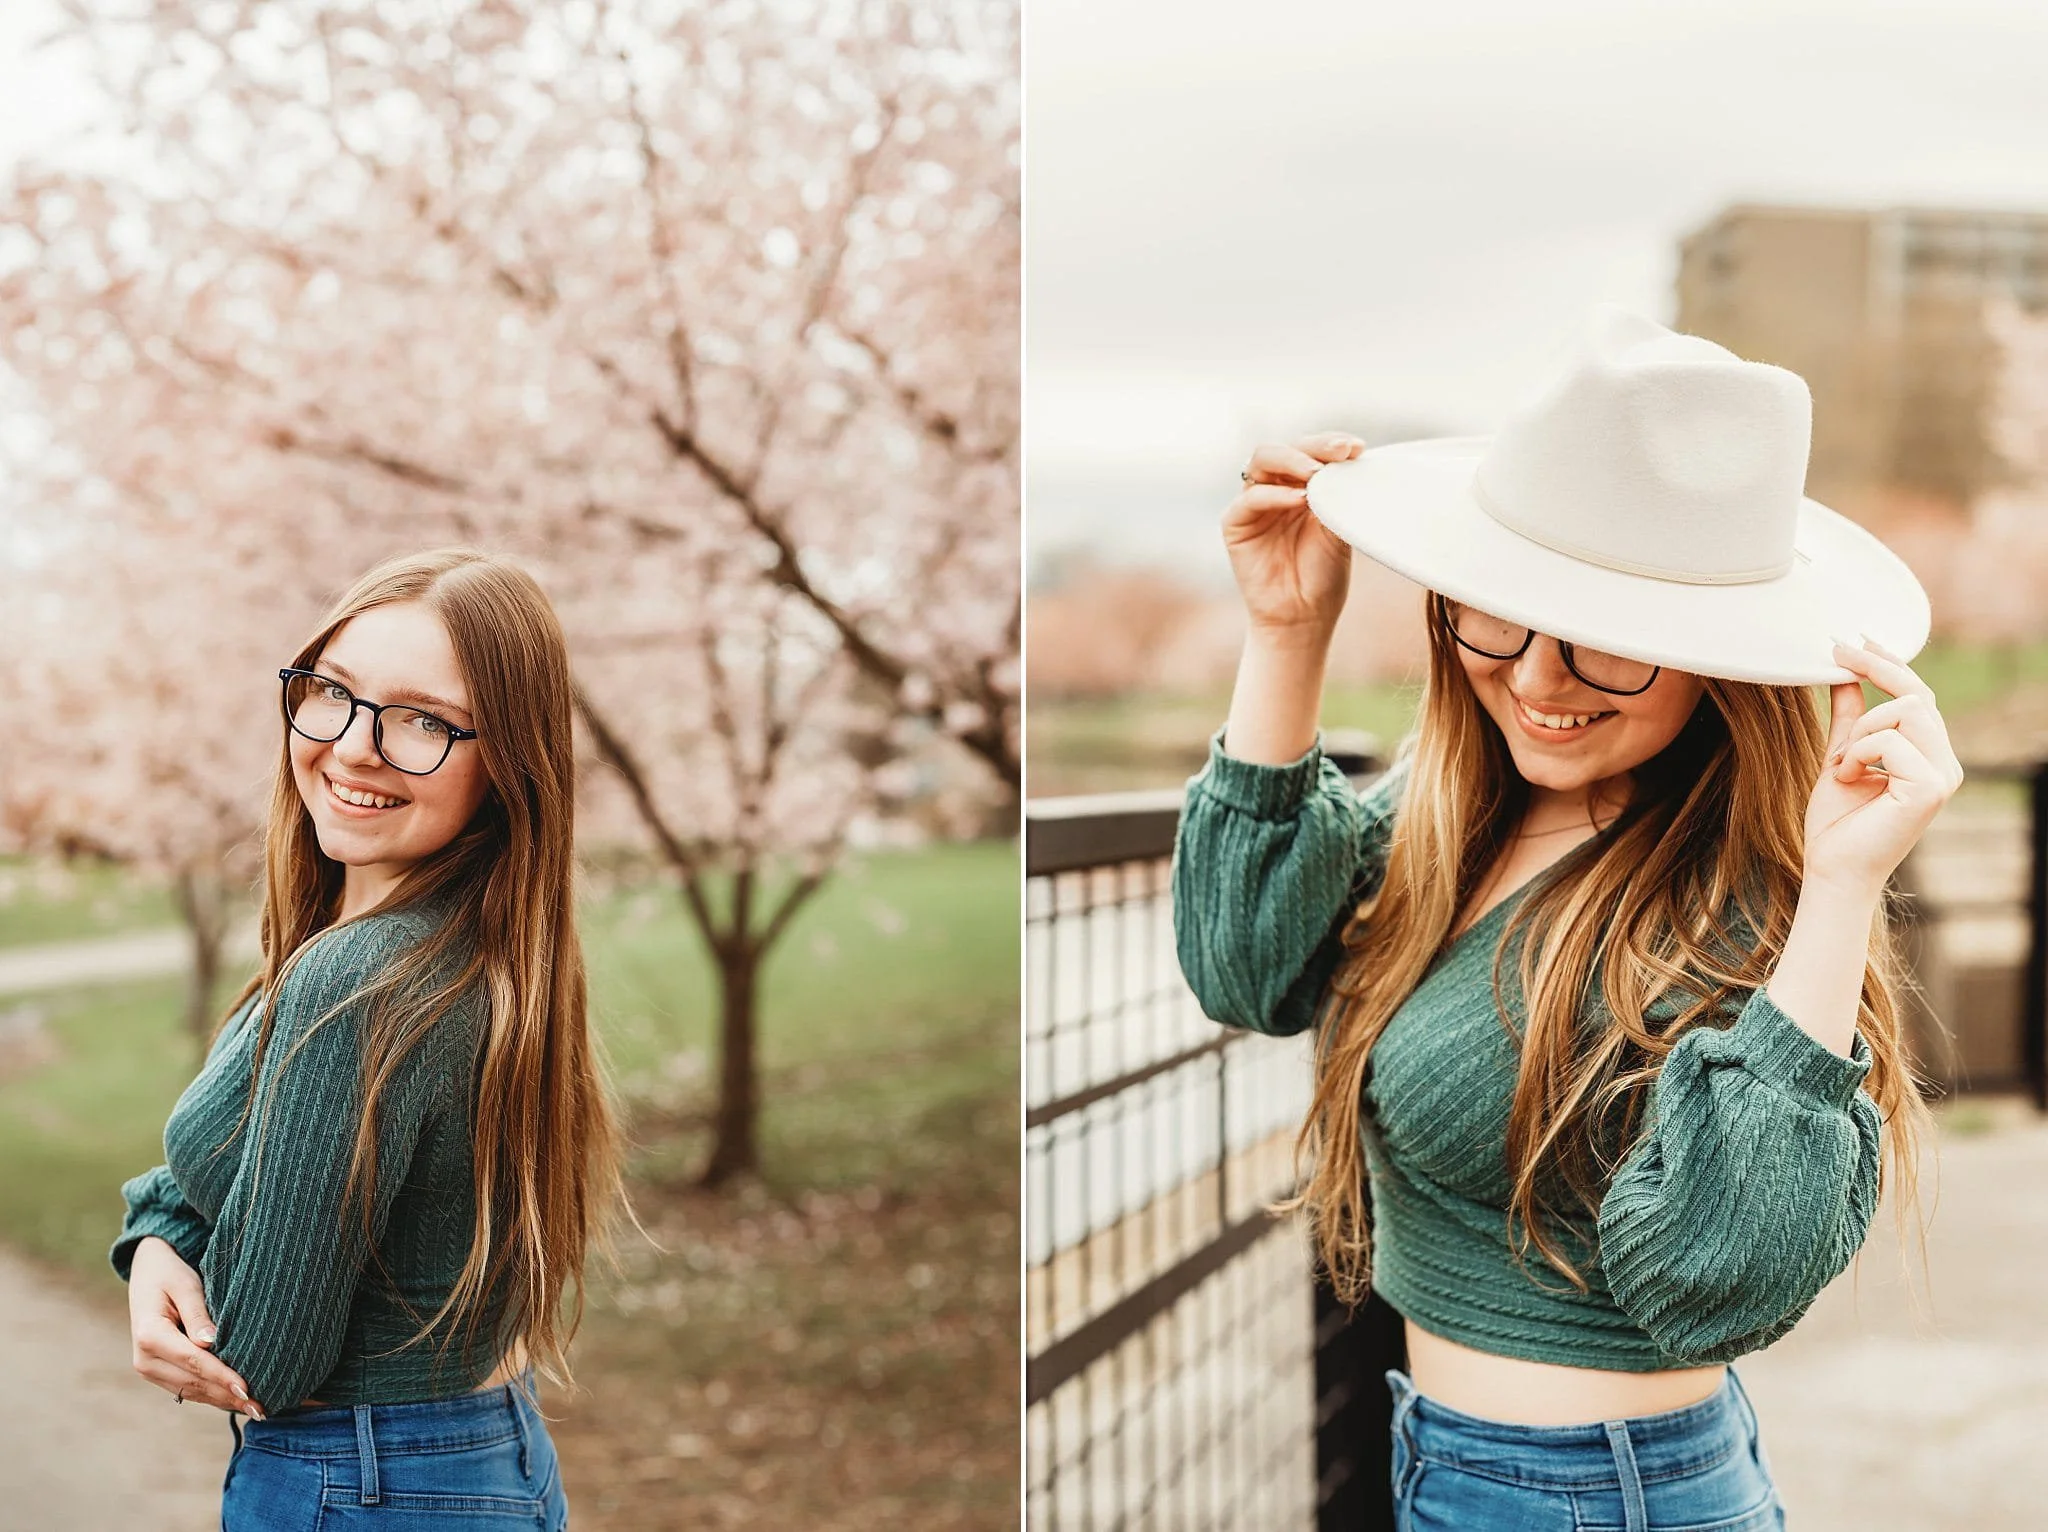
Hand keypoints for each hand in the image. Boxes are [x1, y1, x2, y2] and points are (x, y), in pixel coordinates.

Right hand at [128, 1236, 262, 1417]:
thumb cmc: (170, 1274)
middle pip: (194, 1382)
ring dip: (223, 1401)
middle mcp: (145, 1359)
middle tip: (263, 1408)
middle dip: (228, 1396)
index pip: (194, 1361)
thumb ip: (197, 1313)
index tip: (247, 1389)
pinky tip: (238, 1402)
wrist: (147, 1273)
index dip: (222, 1377)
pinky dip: (213, 1395)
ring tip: (257, 1409)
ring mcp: (149, 1369)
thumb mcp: (186, 1286)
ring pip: (192, 1391)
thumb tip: (210, 1342)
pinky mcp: (159, 1372)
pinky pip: (188, 1388)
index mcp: (150, 1336)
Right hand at [1224, 433, 1365, 638]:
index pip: (1311, 451)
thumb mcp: (1339, 530)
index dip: (1332, 443)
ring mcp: (1254, 505)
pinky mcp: (1235, 524)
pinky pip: (1250, 498)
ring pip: (1262, 461)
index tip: (1358, 448)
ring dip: (1292, 460)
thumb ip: (1338, 497)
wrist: (1303, 618)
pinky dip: (1275, 494)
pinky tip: (1299, 499)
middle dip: (1314, 445)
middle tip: (1340, 452)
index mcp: (1303, 487)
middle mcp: (1276, 489)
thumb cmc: (1323, 577)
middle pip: (1286, 448)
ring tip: (1317, 473)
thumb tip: (1348, 463)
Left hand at [1804, 636, 1963, 896]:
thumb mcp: (1841, 756)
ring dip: (1861, 731)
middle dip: (1873, 669)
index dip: (1889, 663)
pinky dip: (1859, 753)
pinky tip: (1849, 778)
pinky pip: (1891, 740)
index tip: (1854, 640)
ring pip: (1905, 711)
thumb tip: (1845, 674)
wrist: (1832, 870)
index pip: (1918, 696)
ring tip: (1844, 763)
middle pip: (1916, 694)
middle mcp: (1944, 763)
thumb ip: (1849, 718)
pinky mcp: (1931, 787)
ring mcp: (1943, 776)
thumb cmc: (1836, 823)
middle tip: (1834, 655)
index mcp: (1928, 757)